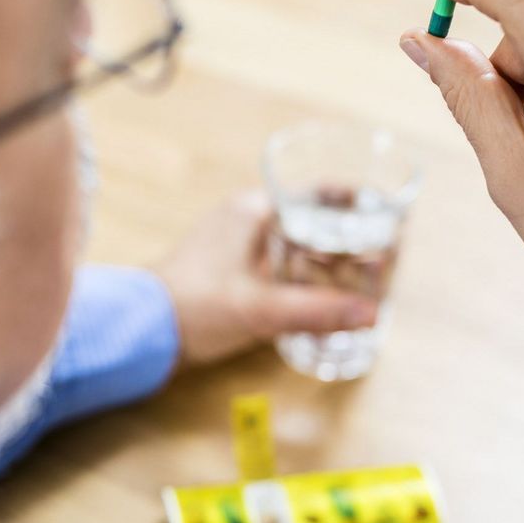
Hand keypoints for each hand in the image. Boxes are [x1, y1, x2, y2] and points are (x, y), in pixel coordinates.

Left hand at [153, 191, 378, 366]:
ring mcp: (233, 241)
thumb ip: (318, 311)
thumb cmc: (193, 307)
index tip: (384, 218)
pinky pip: (276, 260)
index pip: (317, 193)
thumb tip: (371, 313)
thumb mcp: (263, 310)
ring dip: (324, 257)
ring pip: (293, 240)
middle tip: (379, 258)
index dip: (355, 205)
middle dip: (346, 237)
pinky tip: (315, 297)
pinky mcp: (225, 267)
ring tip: (357, 280)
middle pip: (310, 216)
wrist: (139, 329)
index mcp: (254, 210)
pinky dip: (301, 273)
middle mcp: (244, 216)